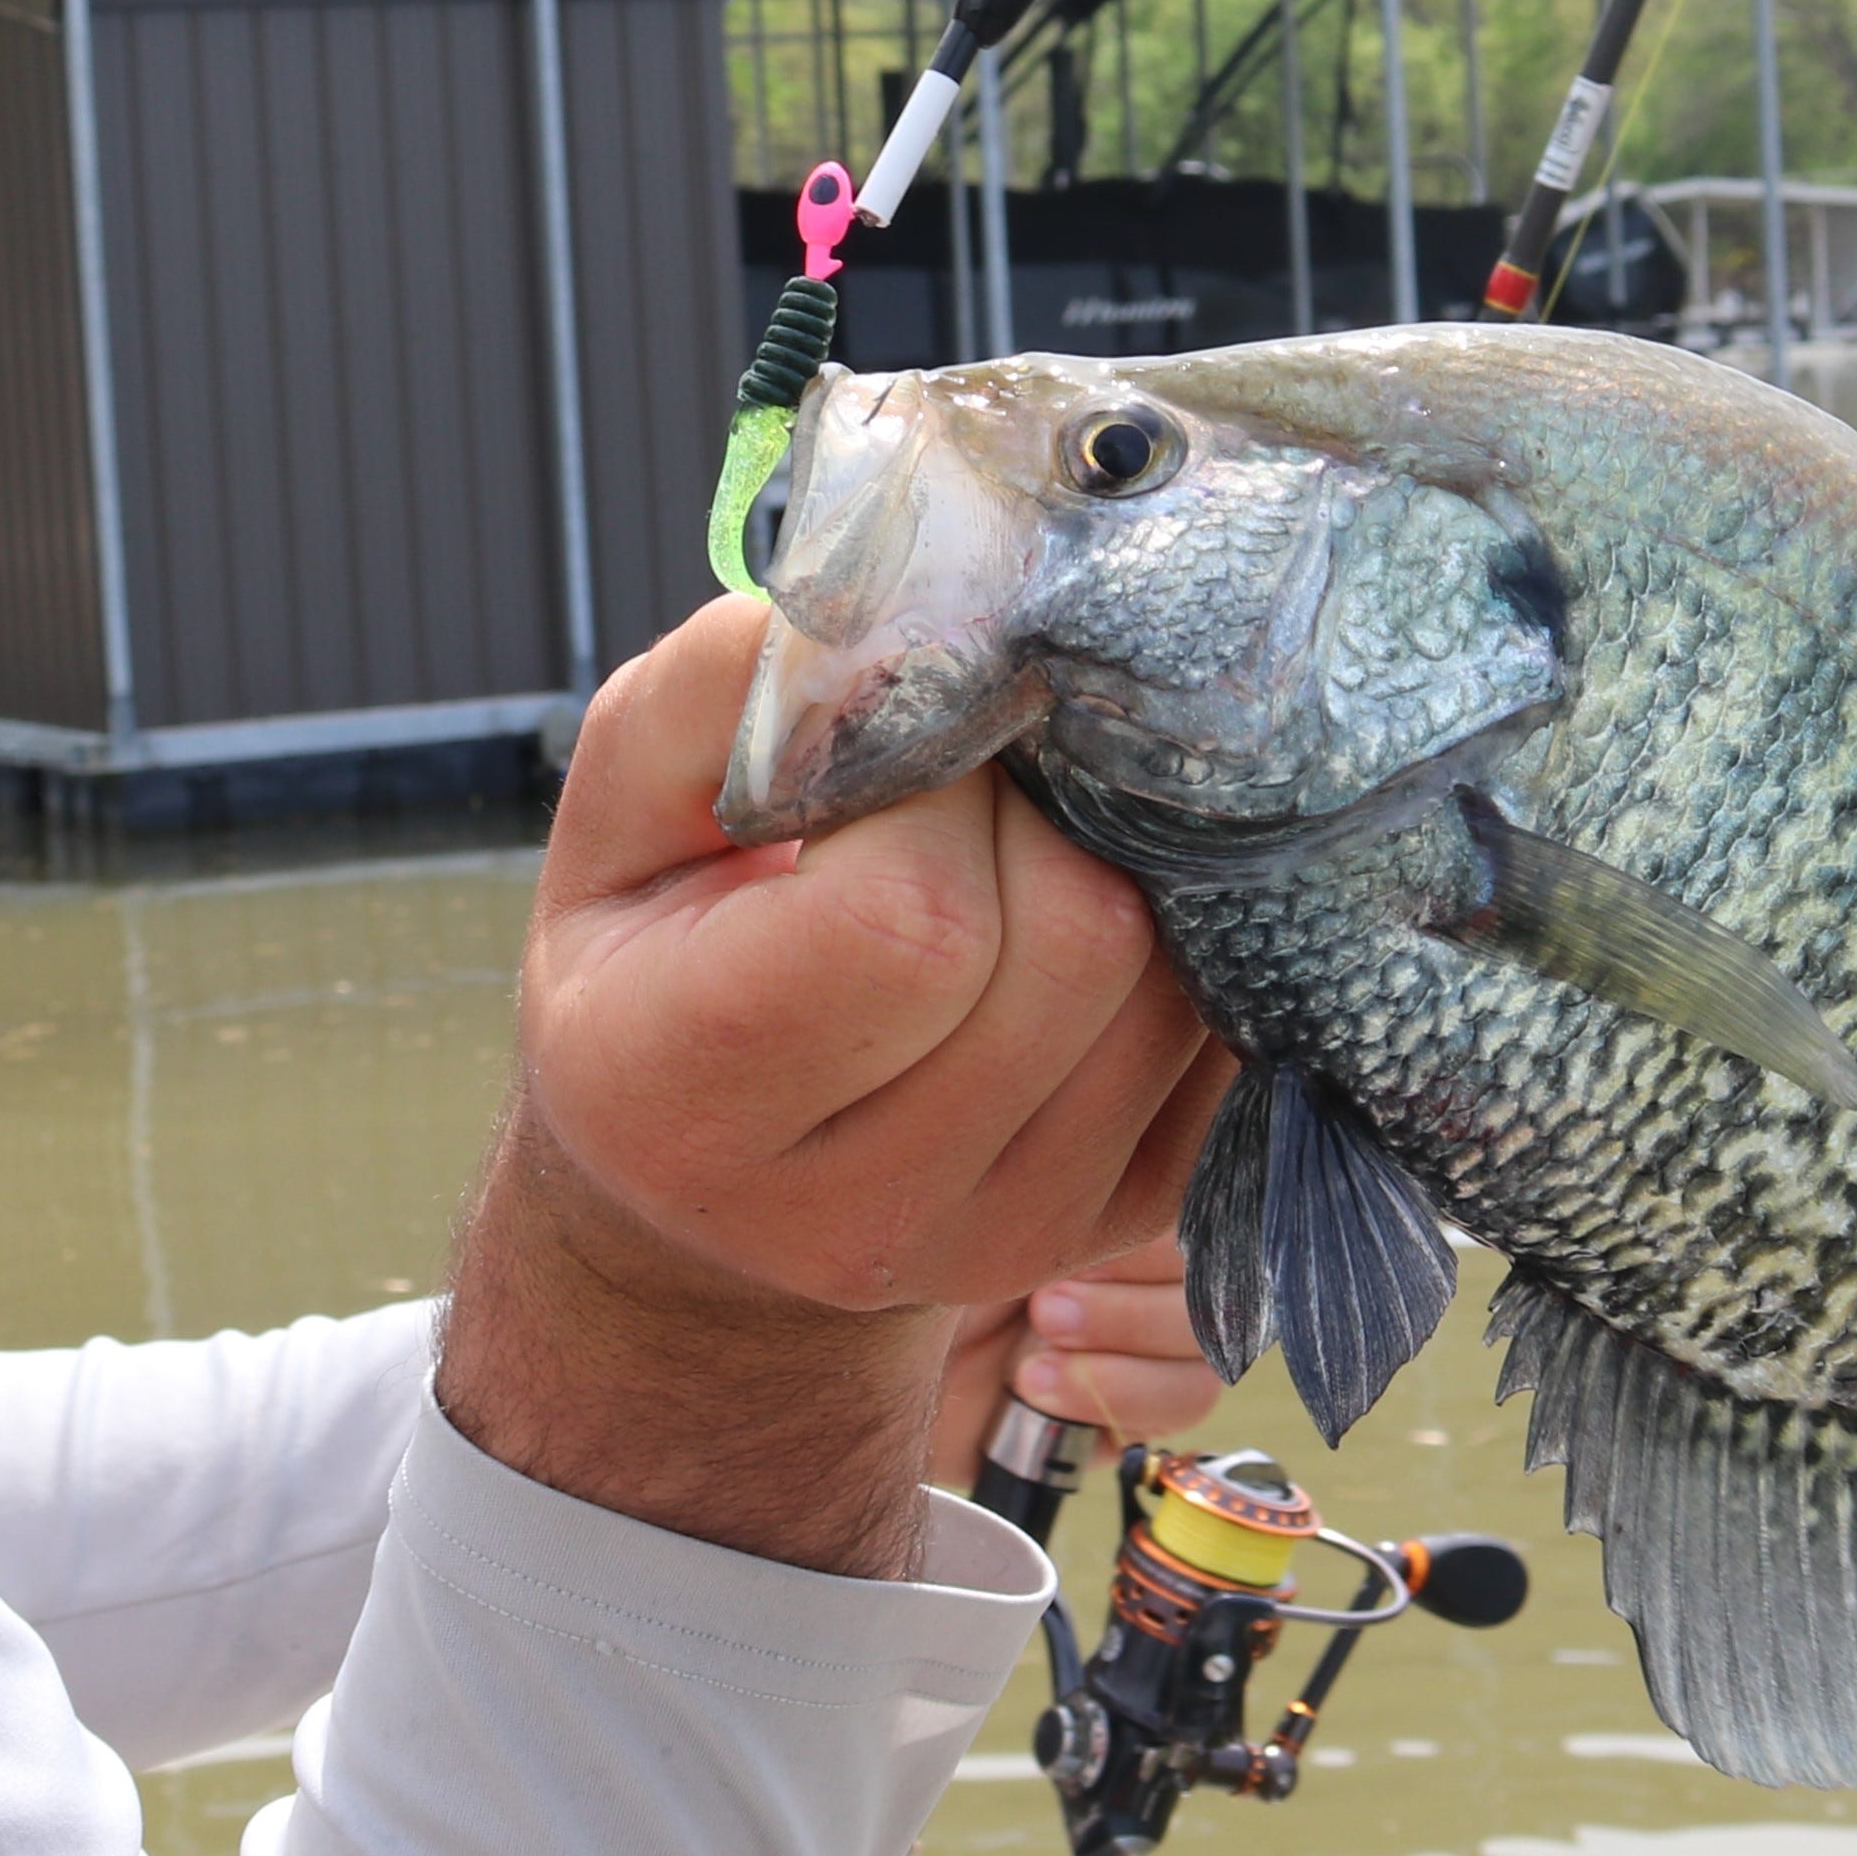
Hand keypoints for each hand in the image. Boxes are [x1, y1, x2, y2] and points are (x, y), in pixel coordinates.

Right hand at [442, 597, 1227, 1578]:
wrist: (706, 1163)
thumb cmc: (660, 940)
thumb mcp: (629, 796)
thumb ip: (729, 692)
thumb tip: (903, 616)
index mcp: (678, 1096)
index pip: (906, 921)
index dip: (934, 787)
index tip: (892, 745)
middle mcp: (846, 1212)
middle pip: (1071, 946)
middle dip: (1039, 815)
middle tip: (971, 787)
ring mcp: (1000, 1240)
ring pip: (1171, 990)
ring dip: (1120, 869)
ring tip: (1022, 845)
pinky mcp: (1116, 1229)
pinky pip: (1227, 1044)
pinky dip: (1180, 948)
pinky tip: (1080, 916)